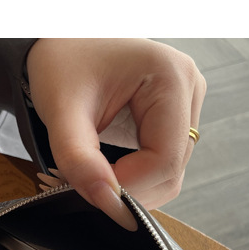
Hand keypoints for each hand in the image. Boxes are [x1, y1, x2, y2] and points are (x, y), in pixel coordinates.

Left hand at [26, 38, 206, 229]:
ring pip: (170, 172)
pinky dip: (137, 176)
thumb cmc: (60, 66)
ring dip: (133, 186)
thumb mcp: (61, 111)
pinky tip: (110, 167)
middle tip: (86, 183)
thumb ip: (79, 159)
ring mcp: (187, 103)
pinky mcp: (176, 116)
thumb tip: (107, 201)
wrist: (59, 47)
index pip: (165, 159)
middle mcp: (189, 87)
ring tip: (95, 172)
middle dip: (130, 188)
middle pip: (172, 169)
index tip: (91, 188)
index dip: (130, 185)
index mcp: (171, 76)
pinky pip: (164, 164)